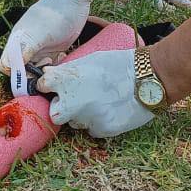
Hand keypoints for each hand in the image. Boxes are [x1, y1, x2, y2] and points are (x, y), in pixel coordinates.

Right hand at [0, 0, 91, 73]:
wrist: (72, 2)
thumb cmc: (52, 16)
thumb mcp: (38, 34)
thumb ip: (24, 50)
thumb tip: (10, 68)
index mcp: (17, 43)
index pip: (7, 66)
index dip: (16, 74)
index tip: (31, 74)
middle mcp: (26, 48)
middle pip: (22, 71)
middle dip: (34, 74)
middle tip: (46, 65)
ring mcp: (39, 50)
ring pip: (37, 70)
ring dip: (46, 70)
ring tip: (55, 58)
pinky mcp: (52, 51)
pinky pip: (50, 66)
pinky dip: (56, 65)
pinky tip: (62, 54)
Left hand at [37, 48, 154, 137]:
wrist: (148, 79)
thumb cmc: (119, 64)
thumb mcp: (90, 60)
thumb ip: (68, 70)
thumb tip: (49, 74)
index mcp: (66, 80)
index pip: (42, 86)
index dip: (49, 86)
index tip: (54, 86)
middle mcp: (71, 102)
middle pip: (55, 112)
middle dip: (63, 107)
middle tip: (77, 99)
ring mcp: (85, 118)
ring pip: (75, 122)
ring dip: (82, 115)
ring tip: (101, 102)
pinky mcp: (100, 130)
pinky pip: (92, 129)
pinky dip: (98, 122)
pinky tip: (111, 110)